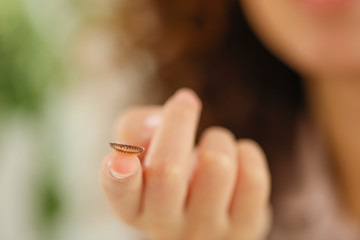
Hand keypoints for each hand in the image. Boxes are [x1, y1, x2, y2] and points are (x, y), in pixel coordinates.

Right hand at [100, 88, 271, 239]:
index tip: (121, 158)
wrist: (208, 217)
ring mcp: (206, 229)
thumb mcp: (144, 151)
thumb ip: (135, 128)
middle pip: (168, 170)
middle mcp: (166, 225)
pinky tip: (236, 164)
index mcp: (134, 207)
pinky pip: (252, 175)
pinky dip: (245, 153)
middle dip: (178, 122)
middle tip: (186, 100)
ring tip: (211, 147)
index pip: (121, 195)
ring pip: (216, 163)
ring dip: (216, 139)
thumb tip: (161, 118)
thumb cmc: (171, 175)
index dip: (119, 176)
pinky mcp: (245, 226)